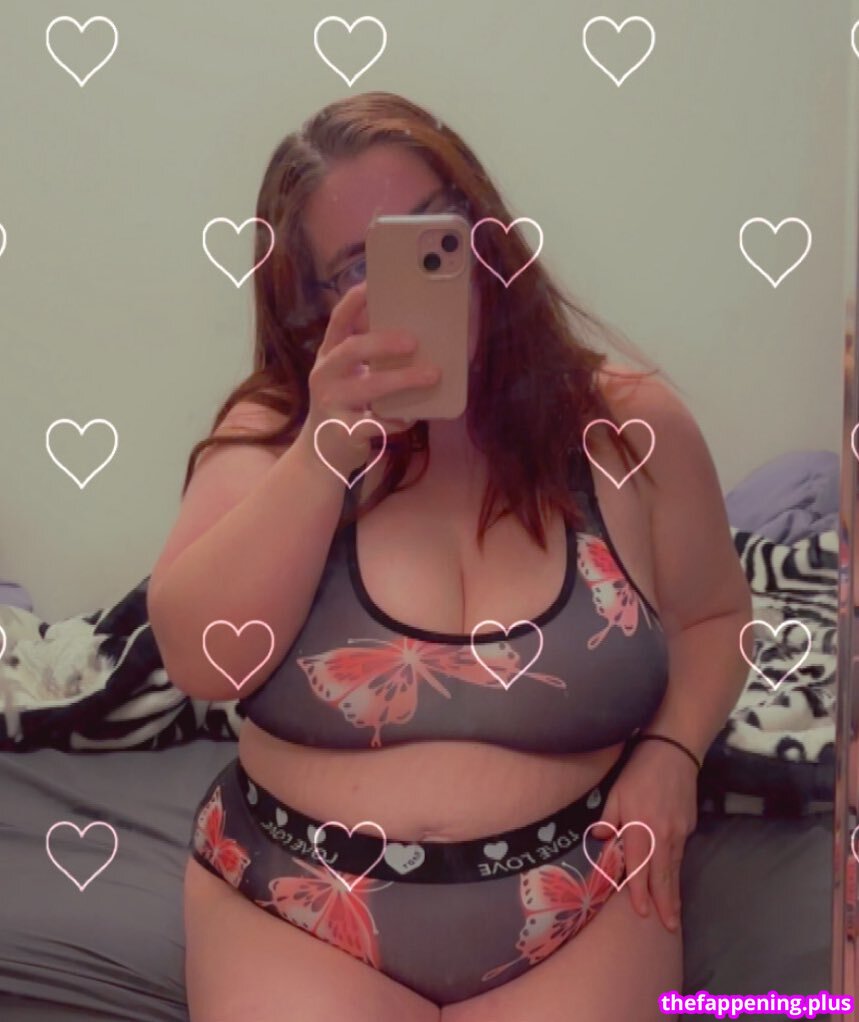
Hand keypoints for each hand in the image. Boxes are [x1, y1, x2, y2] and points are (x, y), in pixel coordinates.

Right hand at [300, 282, 440, 477]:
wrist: (320, 454)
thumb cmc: (345, 406)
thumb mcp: (349, 377)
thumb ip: (370, 358)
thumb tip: (415, 335)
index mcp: (329, 355)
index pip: (338, 321)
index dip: (354, 301)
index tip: (372, 284)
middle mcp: (325, 375)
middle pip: (352, 349)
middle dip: (384, 341)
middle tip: (414, 341)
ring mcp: (331, 403)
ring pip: (369, 387)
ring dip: (403, 379)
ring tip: (432, 375)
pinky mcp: (342, 431)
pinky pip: (375, 423)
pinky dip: (397, 420)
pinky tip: (413, 417)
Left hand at [595, 739, 697, 931]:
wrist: (673, 752)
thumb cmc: (638, 771)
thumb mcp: (616, 792)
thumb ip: (608, 818)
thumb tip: (600, 840)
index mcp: (640, 825)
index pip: (639, 865)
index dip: (639, 890)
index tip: (641, 912)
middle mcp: (662, 833)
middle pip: (662, 874)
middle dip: (664, 903)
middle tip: (667, 927)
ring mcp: (678, 831)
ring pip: (674, 867)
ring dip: (673, 892)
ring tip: (673, 915)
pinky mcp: (688, 826)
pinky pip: (680, 853)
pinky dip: (676, 871)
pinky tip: (674, 883)